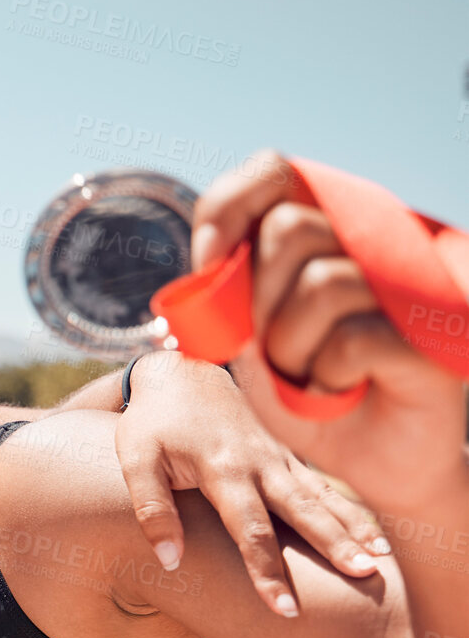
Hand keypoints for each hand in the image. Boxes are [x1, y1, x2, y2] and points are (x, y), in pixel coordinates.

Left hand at [115, 349, 388, 615]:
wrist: (181, 372)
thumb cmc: (154, 421)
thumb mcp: (135, 459)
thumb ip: (151, 508)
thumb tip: (170, 561)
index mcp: (223, 469)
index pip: (249, 529)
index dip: (267, 571)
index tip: (285, 608)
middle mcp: (260, 463)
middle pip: (303, 511)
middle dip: (333, 546)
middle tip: (363, 577)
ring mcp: (280, 457)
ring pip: (323, 497)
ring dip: (353, 528)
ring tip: (380, 561)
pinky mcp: (289, 454)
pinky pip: (325, 486)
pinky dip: (352, 510)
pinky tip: (376, 536)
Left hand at [194, 150, 468, 514]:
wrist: (375, 464)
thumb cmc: (312, 401)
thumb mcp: (252, 350)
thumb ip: (229, 302)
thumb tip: (211, 261)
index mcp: (323, 238)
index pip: (275, 172)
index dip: (228, 207)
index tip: (206, 263)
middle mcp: (371, 245)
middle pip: (289, 230)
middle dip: (258, 304)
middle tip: (275, 351)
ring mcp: (406, 283)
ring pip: (322, 284)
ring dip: (292, 348)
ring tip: (312, 376)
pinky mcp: (431, 330)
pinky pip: (352, 339)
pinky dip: (330, 376)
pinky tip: (346, 390)